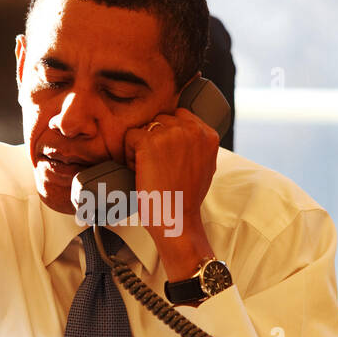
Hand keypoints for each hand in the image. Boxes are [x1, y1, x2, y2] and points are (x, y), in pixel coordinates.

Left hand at [122, 106, 219, 279]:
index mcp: (208, 134)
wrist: (177, 219)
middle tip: (158, 166)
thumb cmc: (186, 198)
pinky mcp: (149, 142)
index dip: (169, 135)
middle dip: (155, 140)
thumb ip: (198, 144)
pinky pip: (129, 136)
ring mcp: (171, 134)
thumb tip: (185, 131)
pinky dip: (129, 155)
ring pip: (144, 128)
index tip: (168, 157)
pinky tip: (140, 171)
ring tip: (150, 169)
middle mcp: (192, 129)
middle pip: (161, 120)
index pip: (180, 116)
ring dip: (141, 147)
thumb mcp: (206, 165)